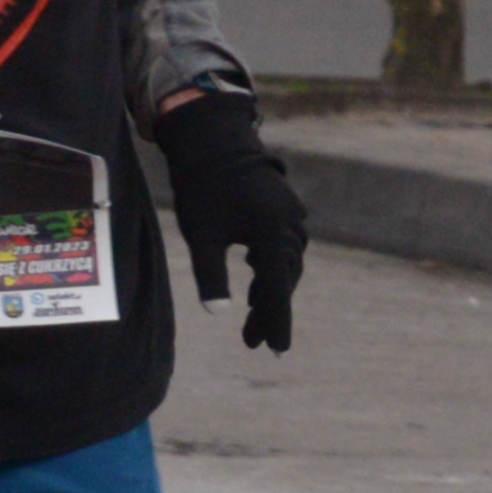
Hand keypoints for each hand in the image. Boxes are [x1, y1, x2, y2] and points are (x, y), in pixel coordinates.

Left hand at [151, 81, 310, 353]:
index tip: (278, 351)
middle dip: (269, 310)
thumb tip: (218, 314)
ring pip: (287, 261)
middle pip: (284, 278)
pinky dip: (274, 264)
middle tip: (252, 341)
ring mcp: (289, 214)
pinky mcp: (283, 206)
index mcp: (270, 235)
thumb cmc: (202, 188)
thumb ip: (211, 276)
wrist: (213, 141)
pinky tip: (256, 271)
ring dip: (272, 287)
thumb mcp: (201, 236)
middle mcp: (287, 225)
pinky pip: (286, 243)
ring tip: (253, 309)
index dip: (277, 323)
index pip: (277, 290)